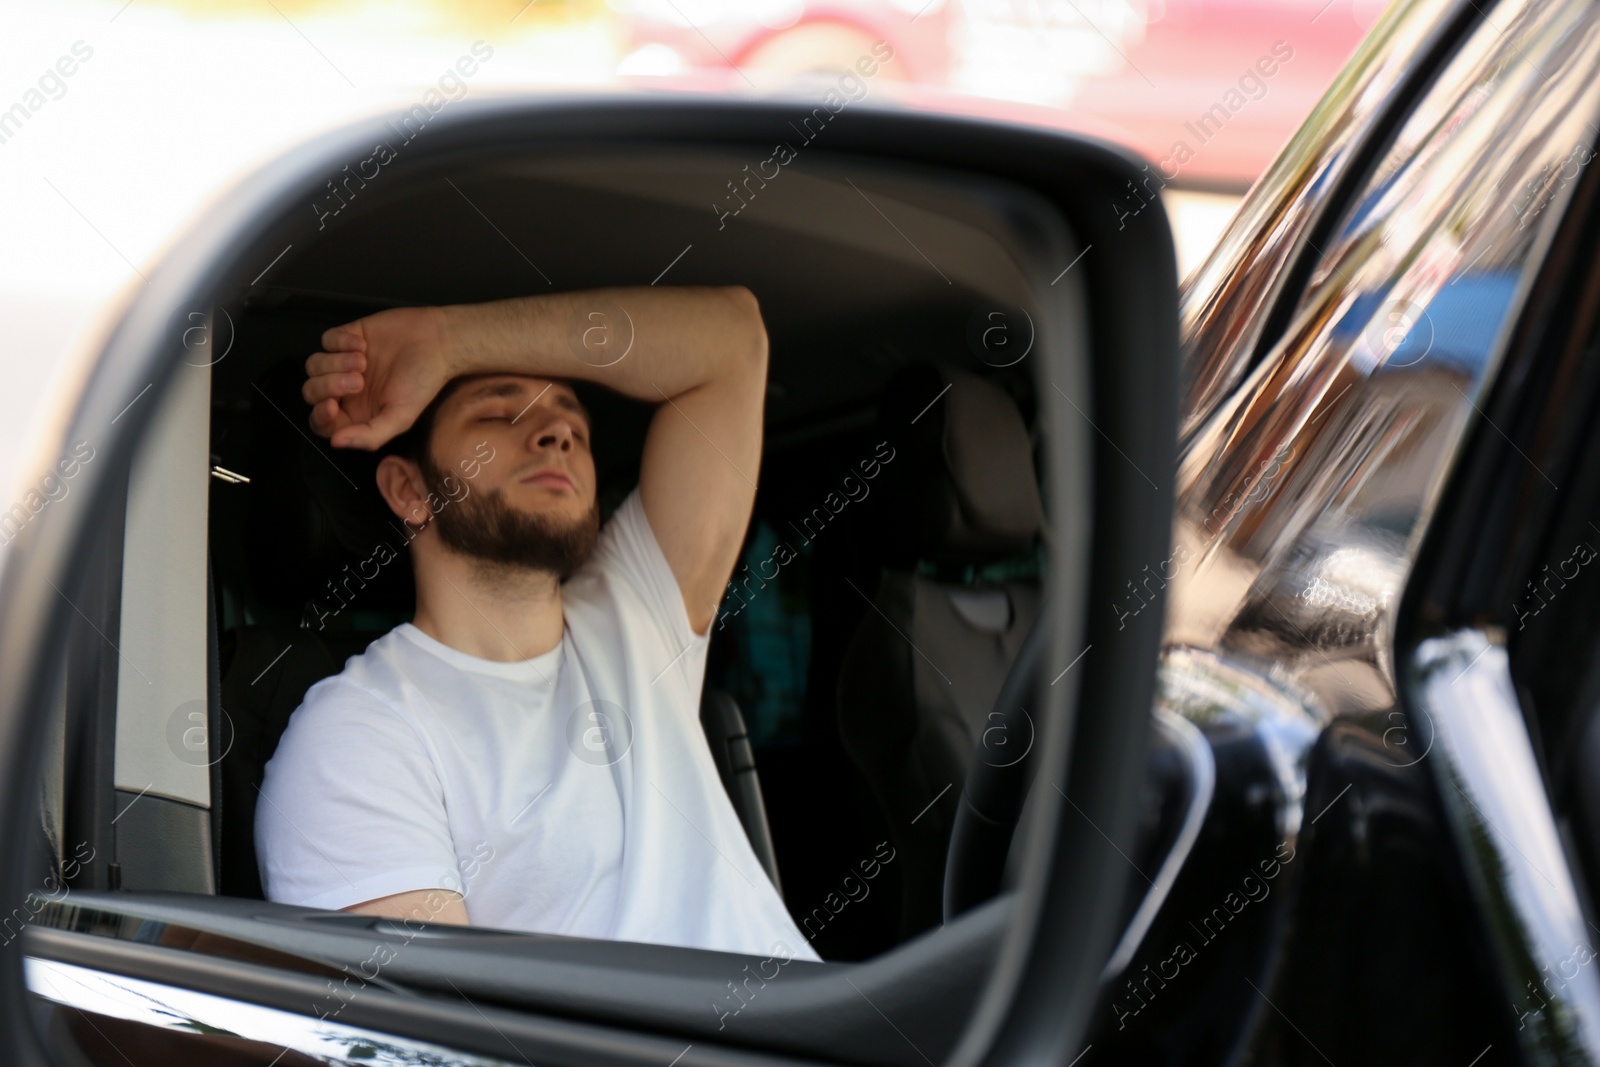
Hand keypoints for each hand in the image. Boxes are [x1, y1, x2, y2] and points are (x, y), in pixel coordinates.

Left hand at [303, 306, 453, 449]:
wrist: (437, 343)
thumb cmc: (423, 383)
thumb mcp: (401, 418)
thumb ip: (370, 436)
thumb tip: (336, 443)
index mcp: (356, 413)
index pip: (322, 422)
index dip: (320, 415)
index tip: (331, 404)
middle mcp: (345, 390)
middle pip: (311, 391)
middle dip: (329, 385)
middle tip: (359, 380)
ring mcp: (342, 362)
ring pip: (314, 365)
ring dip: (335, 362)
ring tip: (363, 360)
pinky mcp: (346, 337)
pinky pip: (326, 340)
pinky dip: (340, 342)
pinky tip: (364, 344)